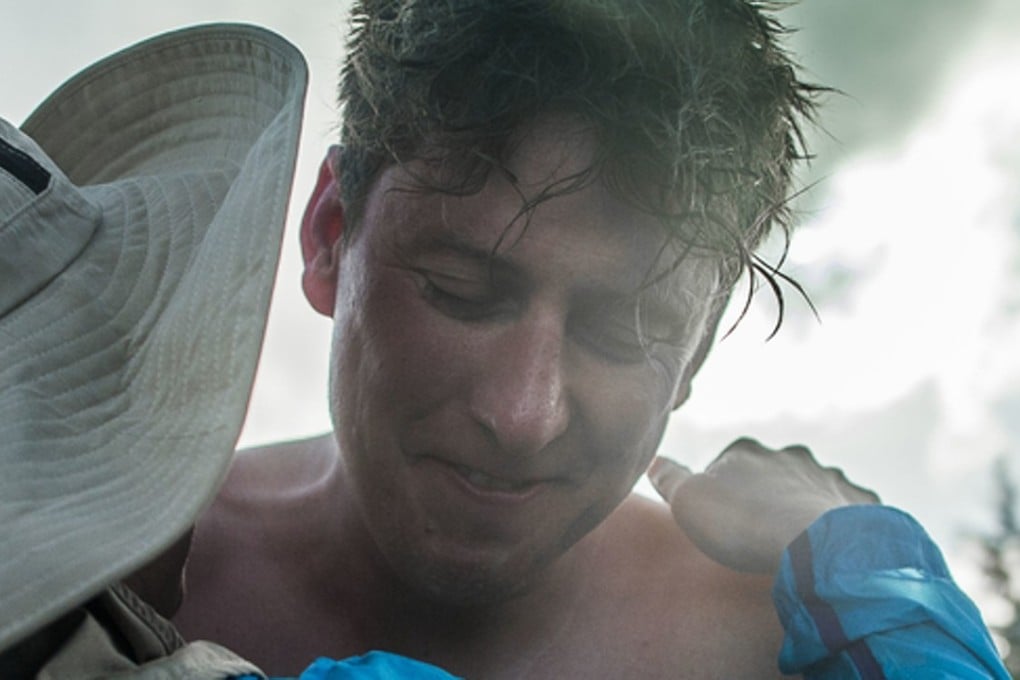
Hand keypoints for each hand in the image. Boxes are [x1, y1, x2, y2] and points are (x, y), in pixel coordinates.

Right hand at [648, 438, 878, 573]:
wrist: (814, 546)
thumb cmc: (741, 524)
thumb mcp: (687, 502)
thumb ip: (669, 478)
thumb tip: (653, 460)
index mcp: (747, 451)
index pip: (727, 463)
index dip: (721, 490)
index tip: (721, 519)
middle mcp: (789, 454)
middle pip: (772, 473)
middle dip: (766, 495)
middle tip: (758, 531)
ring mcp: (827, 476)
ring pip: (811, 488)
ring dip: (803, 507)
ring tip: (795, 543)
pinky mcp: (859, 502)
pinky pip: (847, 510)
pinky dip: (839, 524)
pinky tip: (831, 546)